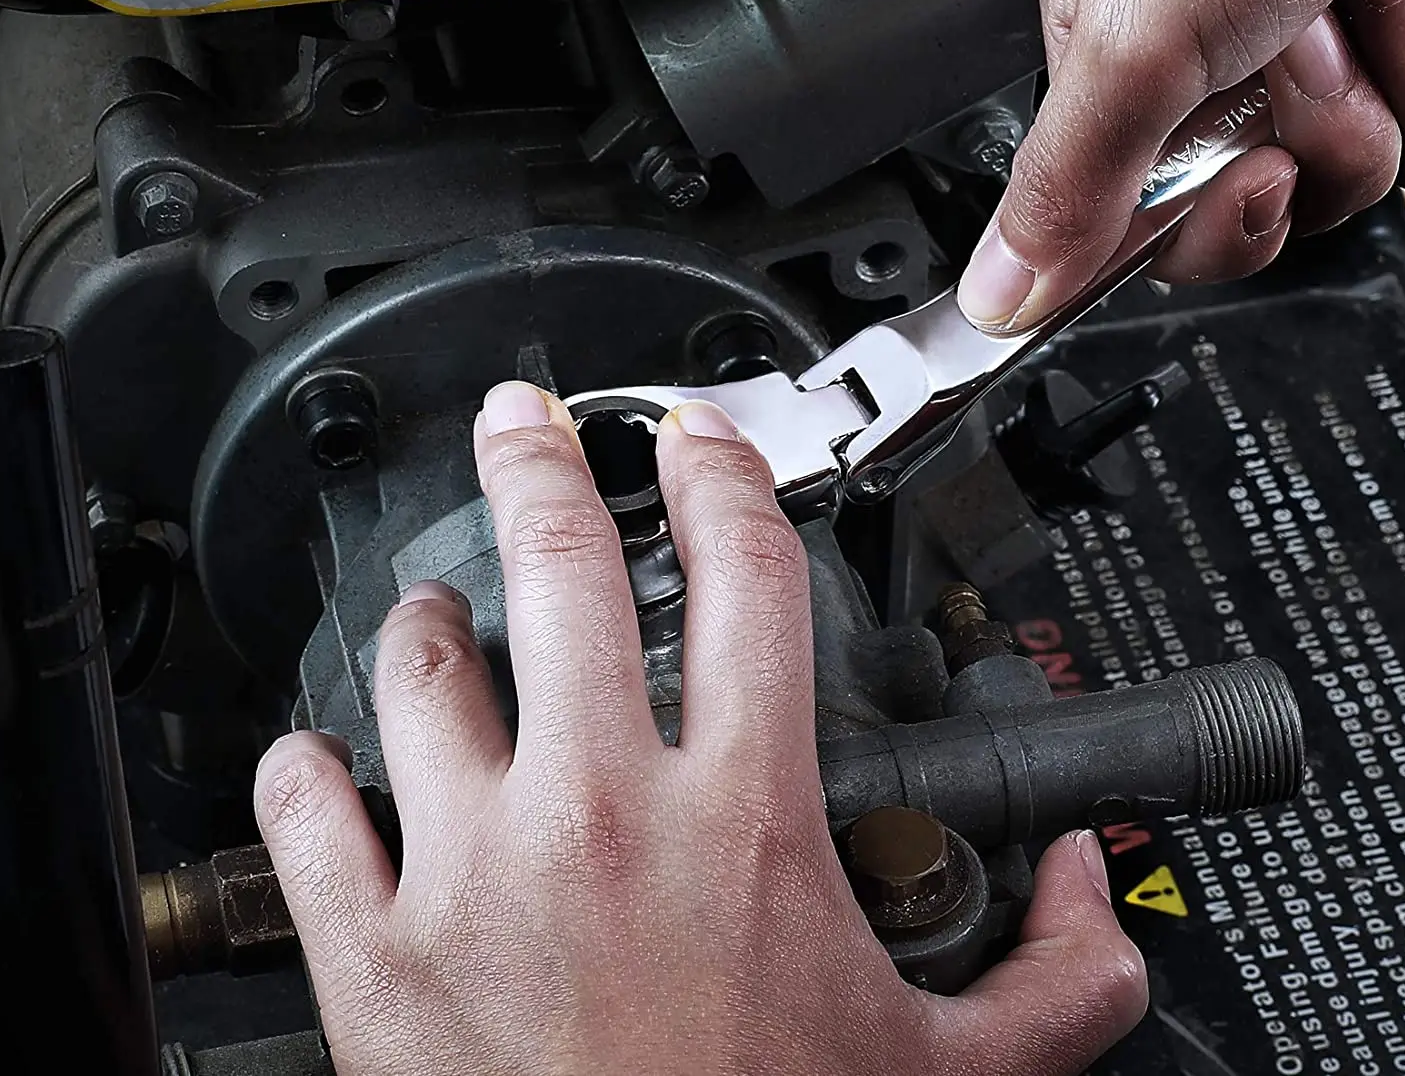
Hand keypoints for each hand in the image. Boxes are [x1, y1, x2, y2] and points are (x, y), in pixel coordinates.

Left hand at [254, 381, 1145, 1075]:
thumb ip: (1055, 982)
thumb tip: (1099, 895)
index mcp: (744, 819)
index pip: (745, 574)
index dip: (722, 476)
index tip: (697, 440)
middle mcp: (603, 815)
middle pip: (562, 569)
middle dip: (537, 465)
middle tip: (522, 422)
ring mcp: (475, 876)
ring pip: (422, 674)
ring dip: (423, 624)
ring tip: (433, 608)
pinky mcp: (375, 961)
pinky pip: (308, 816)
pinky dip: (306, 772)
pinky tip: (320, 761)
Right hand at [959, 0, 1404, 330]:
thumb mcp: (1133, 38)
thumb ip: (1066, 183)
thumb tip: (998, 292)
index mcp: (1115, 62)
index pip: (1145, 219)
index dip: (1206, 224)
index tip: (1243, 181)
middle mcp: (1216, 63)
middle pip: (1270, 203)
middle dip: (1309, 136)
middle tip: (1295, 54)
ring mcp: (1327, 49)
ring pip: (1372, 167)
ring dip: (1390, 75)